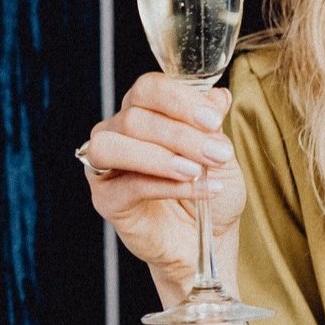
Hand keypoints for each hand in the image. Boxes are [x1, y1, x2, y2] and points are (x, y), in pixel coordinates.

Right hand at [79, 72, 243, 293]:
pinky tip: (198, 188)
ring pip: (116, 146)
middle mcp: (115, 132)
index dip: (179, 100)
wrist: (209, 236)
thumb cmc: (210, 187)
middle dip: (181, 135)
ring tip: (197, 170)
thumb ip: (212, 122)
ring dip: (161, 156)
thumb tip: (218, 96)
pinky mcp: (106, 200)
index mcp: (142, 110)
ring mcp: (105, 166)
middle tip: (218, 153)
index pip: (147, 88)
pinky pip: (128, 186)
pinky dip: (167, 186)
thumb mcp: (220, 150)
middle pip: (134, 118)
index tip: (213, 119)